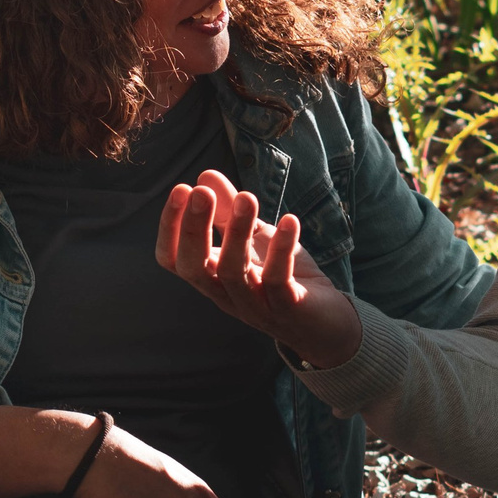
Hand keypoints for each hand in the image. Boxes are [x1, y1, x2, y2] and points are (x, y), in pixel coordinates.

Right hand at [157, 169, 362, 367]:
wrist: (327, 322)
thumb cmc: (284, 277)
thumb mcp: (255, 238)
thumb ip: (229, 211)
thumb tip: (205, 176)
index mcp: (212, 278)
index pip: (174, 259)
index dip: (171, 227)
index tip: (181, 189)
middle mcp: (226, 295)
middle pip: (195, 268)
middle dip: (194, 229)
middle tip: (201, 193)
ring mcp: (256, 307)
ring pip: (233, 275)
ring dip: (237, 234)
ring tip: (247, 197)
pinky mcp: (288, 310)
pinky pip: (278, 282)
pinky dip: (282, 250)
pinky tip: (289, 220)